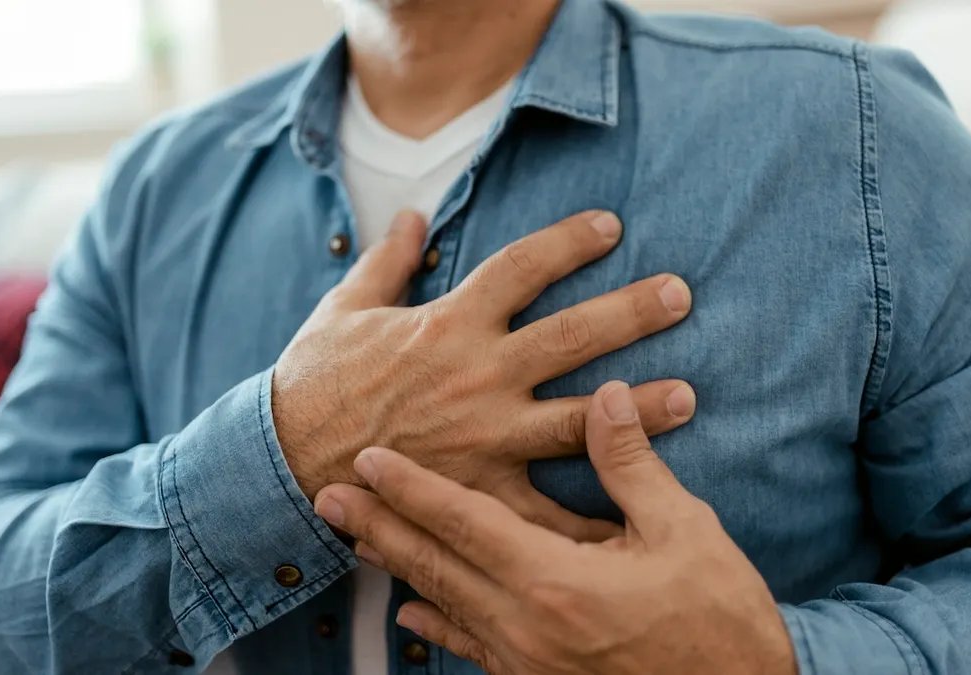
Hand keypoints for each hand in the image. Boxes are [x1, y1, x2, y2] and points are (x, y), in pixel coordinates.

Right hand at [275, 210, 695, 539]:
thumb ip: (387, 260)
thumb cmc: (312, 381)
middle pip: (570, 335)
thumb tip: (412, 216)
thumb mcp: (345, 308)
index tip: (611, 226)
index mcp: (448, 323)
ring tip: (687, 399)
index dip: (569, 241)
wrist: (283, 460)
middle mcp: (477, 374)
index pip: (521, 267)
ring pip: (575, 418)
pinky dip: (585, 521)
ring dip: (635, 410)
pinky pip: (543, 509)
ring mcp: (484, 434)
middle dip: (630, 313)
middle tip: (681, 296)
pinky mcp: (478, 489)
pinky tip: (629, 523)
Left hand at [313, 381, 796, 674]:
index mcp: (556, 581)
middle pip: (433, 565)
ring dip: (396, 568)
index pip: (464, 522)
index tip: (369, 458)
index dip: (412, 487)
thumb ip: (631, 464)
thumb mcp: (684, 531)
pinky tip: (414, 612)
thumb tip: (606, 396)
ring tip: (355, 540)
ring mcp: (526, 662)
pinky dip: (437, 626)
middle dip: (378, 527)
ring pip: (443, 605)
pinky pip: (471, 649)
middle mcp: (526, 626)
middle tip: (326, 497)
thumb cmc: (718, 618)